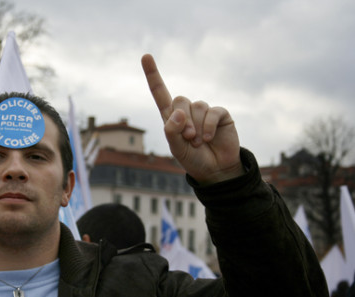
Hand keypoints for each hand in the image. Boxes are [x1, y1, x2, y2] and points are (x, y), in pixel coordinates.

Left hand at [141, 54, 243, 184]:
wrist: (216, 170)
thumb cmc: (193, 159)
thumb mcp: (177, 149)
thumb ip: (172, 132)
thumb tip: (179, 112)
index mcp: (171, 117)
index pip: (160, 92)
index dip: (153, 75)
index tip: (146, 56)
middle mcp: (187, 111)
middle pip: (179, 99)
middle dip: (182, 120)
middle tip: (188, 138)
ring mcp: (204, 111)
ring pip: (197, 106)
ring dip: (196, 126)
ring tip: (199, 142)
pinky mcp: (220, 114)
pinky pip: (212, 111)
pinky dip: (208, 126)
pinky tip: (209, 138)